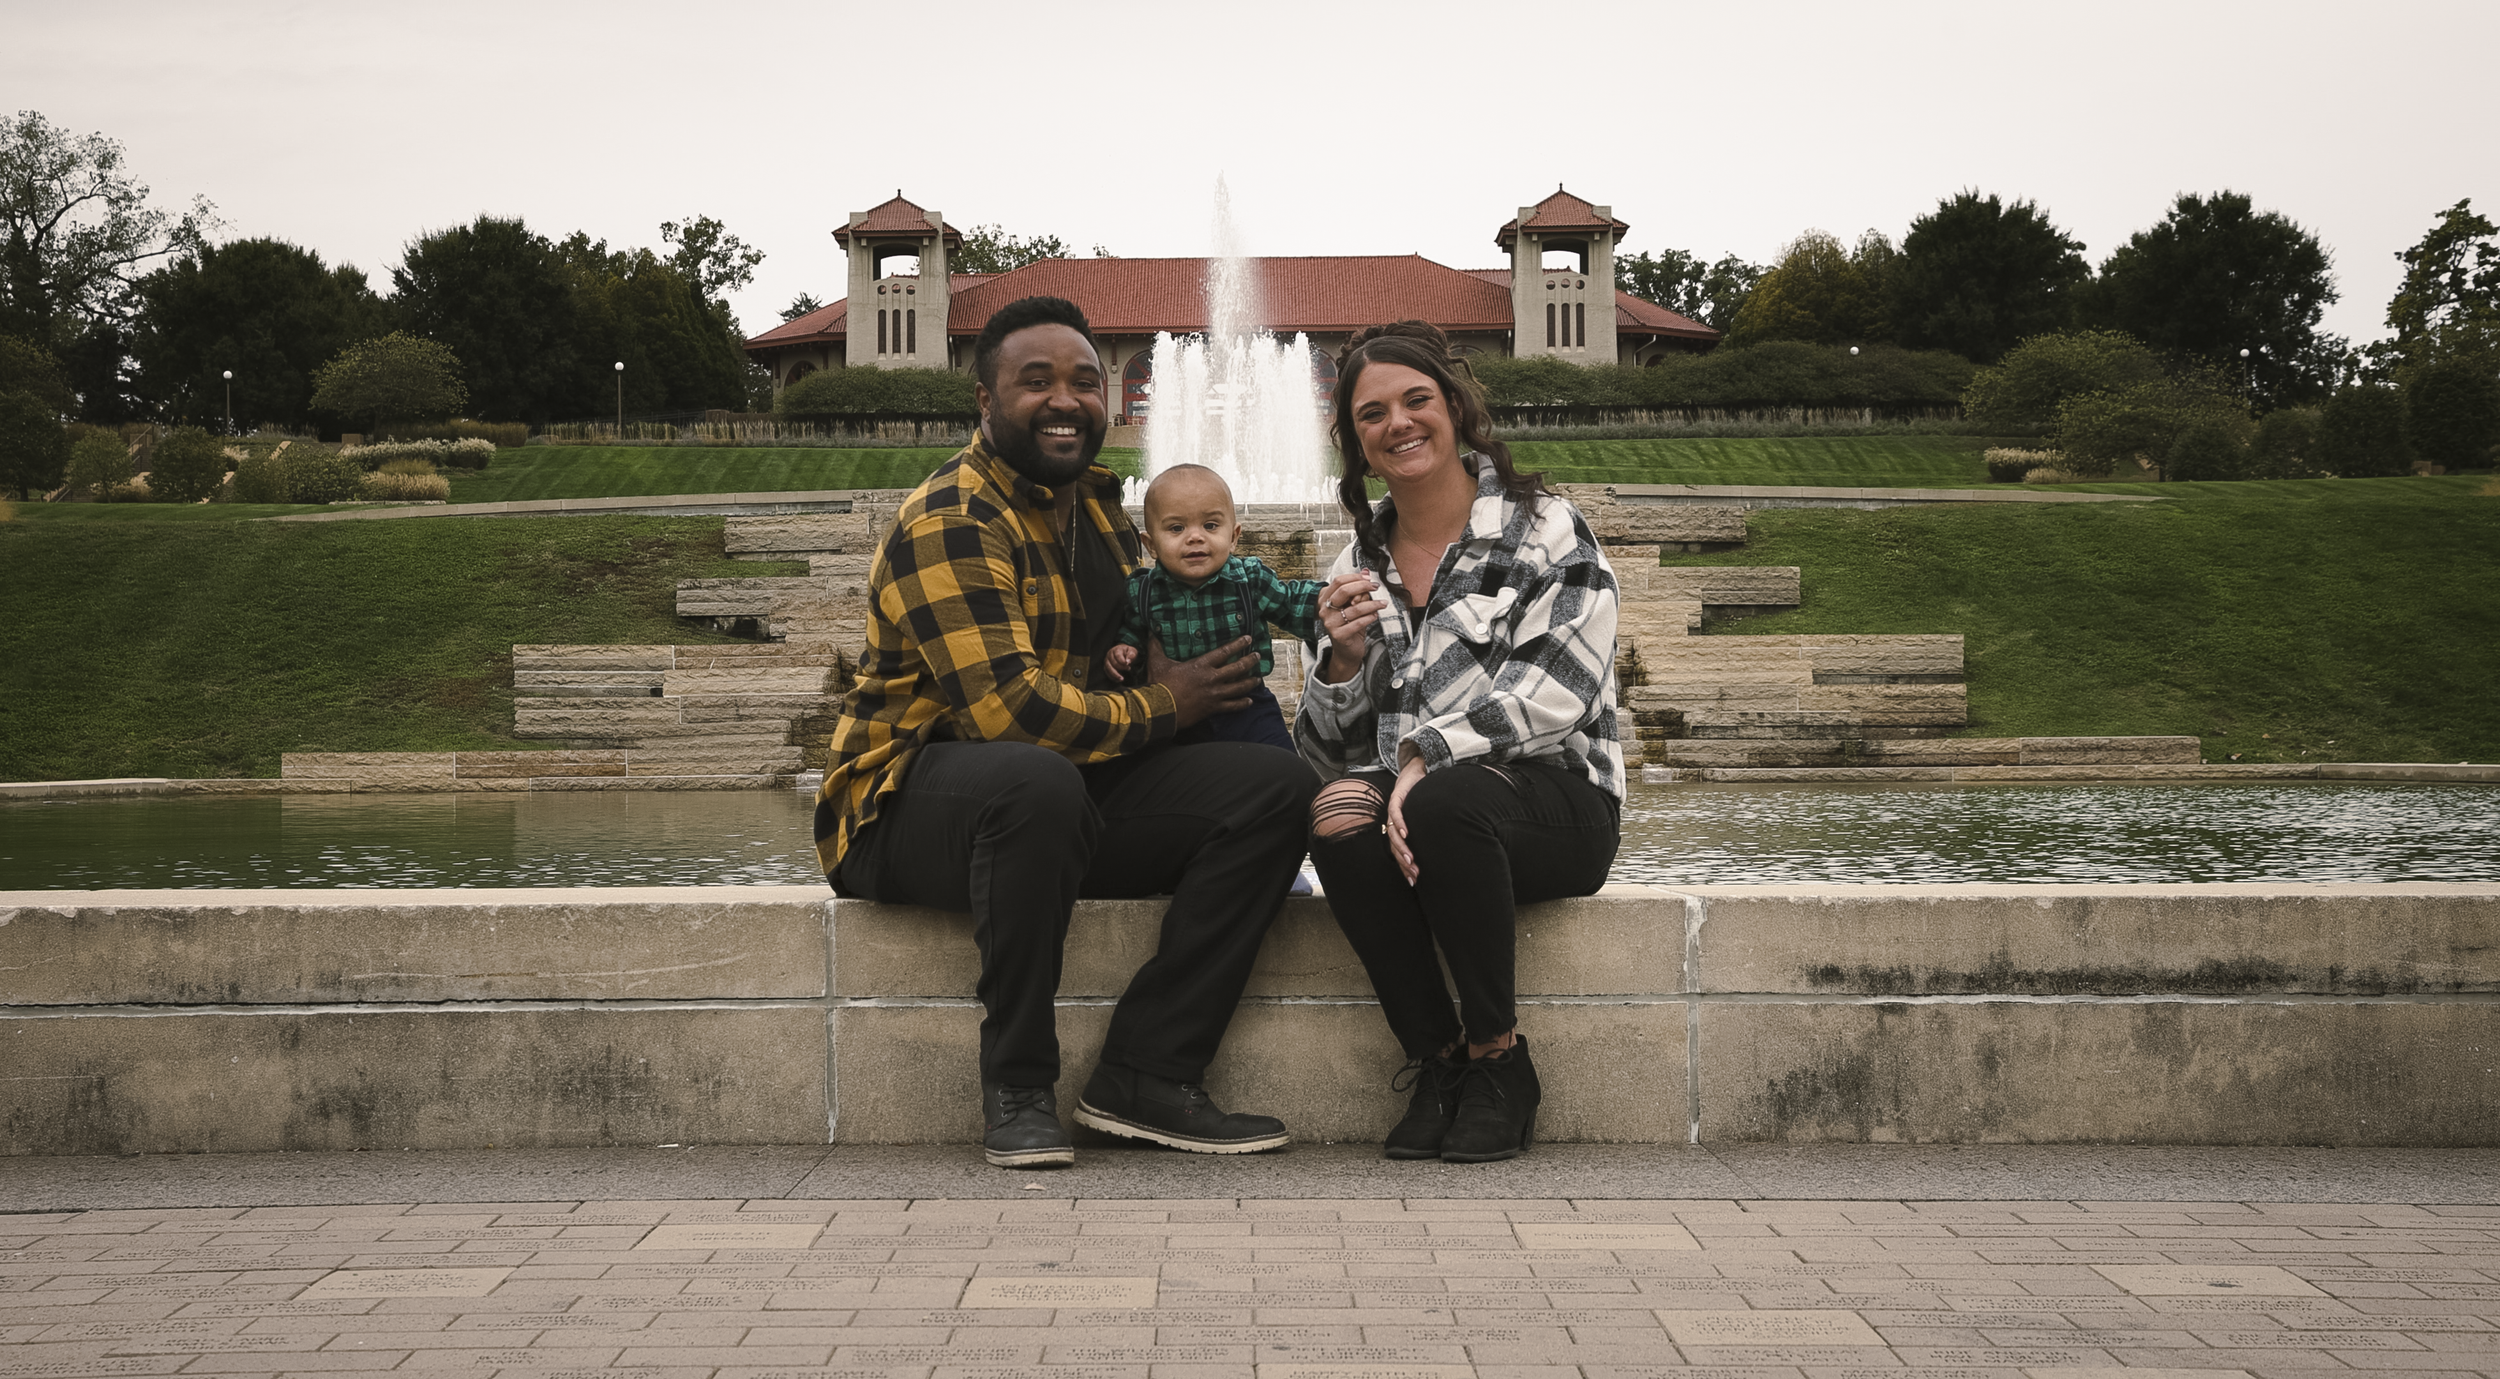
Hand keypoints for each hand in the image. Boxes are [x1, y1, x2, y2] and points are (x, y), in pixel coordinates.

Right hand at [1104, 643, 1138, 683]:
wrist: (1123, 652)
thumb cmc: (1128, 652)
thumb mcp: (1132, 651)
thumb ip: (1131, 655)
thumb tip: (1128, 661)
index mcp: (1116, 650)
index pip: (1117, 655)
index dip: (1122, 661)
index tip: (1128, 664)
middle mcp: (1109, 655)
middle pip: (1113, 663)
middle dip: (1121, 668)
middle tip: (1129, 669)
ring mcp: (1107, 661)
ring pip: (1108, 668)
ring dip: (1115, 675)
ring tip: (1122, 679)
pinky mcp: (1106, 666)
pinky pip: (1107, 673)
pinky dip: (1112, 677)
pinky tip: (1118, 680)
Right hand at [1149, 635, 1256, 727]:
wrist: (1160, 709)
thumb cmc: (1159, 685)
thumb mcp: (1157, 662)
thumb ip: (1156, 647)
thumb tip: (1151, 632)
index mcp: (1201, 665)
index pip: (1224, 652)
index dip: (1238, 644)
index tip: (1248, 638)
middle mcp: (1211, 678)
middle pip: (1237, 668)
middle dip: (1249, 661)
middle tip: (1257, 656)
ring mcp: (1214, 694)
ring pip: (1238, 687)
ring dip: (1250, 682)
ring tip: (1258, 679)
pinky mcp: (1213, 708)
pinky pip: (1232, 706)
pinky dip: (1242, 703)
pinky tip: (1249, 701)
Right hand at [1314, 571, 1385, 683]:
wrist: (1346, 651)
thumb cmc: (1350, 626)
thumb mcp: (1353, 605)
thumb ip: (1358, 589)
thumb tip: (1365, 572)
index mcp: (1325, 600)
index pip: (1338, 582)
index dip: (1354, 578)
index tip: (1368, 578)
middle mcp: (1325, 611)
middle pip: (1344, 591)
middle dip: (1363, 587)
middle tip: (1376, 587)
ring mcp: (1330, 623)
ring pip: (1355, 608)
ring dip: (1372, 604)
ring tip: (1382, 604)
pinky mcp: (1339, 635)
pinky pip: (1358, 622)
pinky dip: (1369, 617)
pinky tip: (1375, 615)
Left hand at [1384, 755, 1426, 884]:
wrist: (1416, 772)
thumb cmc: (1424, 798)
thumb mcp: (1428, 820)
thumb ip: (1432, 833)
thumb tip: (1450, 850)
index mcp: (1401, 830)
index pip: (1400, 854)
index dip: (1405, 868)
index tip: (1414, 882)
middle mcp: (1395, 823)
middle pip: (1395, 848)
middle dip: (1404, 863)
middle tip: (1414, 875)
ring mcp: (1394, 811)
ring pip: (1394, 834)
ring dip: (1402, 848)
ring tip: (1410, 860)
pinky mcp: (1396, 798)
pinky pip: (1395, 814)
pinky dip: (1400, 824)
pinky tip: (1406, 834)